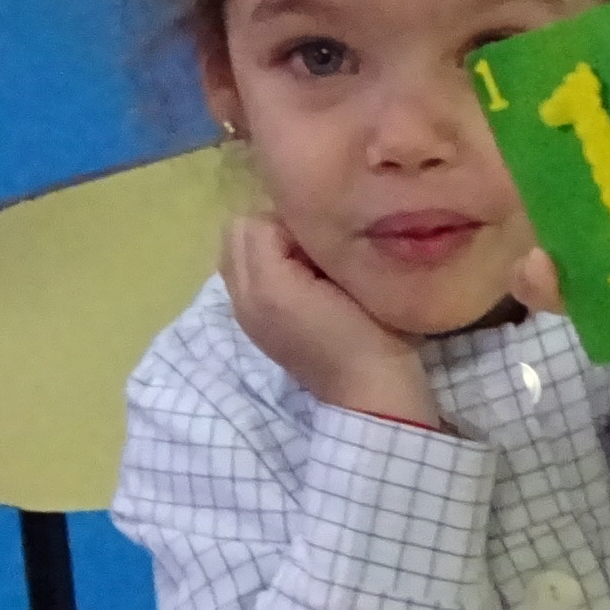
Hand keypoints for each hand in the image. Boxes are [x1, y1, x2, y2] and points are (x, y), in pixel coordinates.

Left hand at [219, 214, 437, 428]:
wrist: (370, 389)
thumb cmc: (362, 330)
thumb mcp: (338, 276)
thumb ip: (301, 239)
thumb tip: (298, 222)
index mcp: (258, 285)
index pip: (254, 220)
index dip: (291, 219)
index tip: (323, 236)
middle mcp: (241, 297)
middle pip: (238, 233)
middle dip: (272, 229)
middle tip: (313, 244)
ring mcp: (248, 313)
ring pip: (242, 252)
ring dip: (270, 247)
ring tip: (308, 260)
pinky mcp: (260, 324)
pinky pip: (248, 275)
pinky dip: (268, 267)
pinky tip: (303, 281)